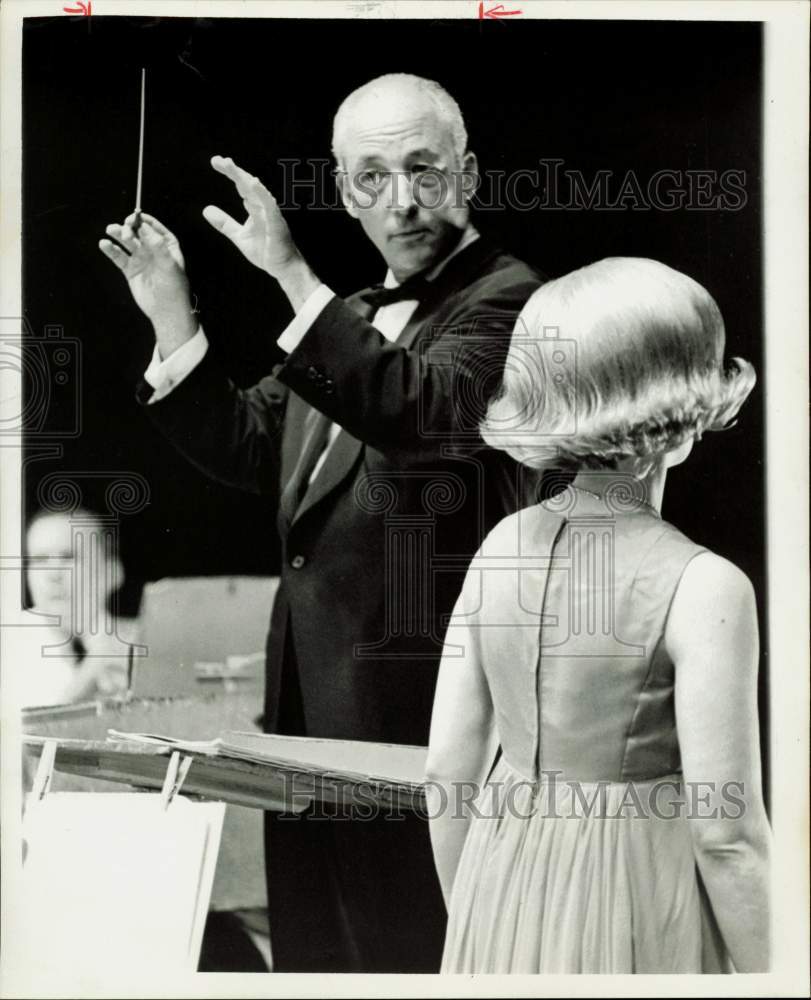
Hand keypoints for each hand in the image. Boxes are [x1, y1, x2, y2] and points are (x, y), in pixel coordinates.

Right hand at [99, 213, 195, 352]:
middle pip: (138, 232)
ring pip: (127, 242)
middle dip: (130, 227)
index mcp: (167, 246)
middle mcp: (153, 250)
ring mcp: (141, 259)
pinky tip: (104, 244)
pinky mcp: (130, 270)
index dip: (144, 220)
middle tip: (125, 229)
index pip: (154, 228)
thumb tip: (143, 227)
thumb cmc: (173, 288)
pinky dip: (111, 250)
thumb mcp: (169, 265)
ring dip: (118, 234)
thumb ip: (157, 245)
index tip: (135, 216)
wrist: (166, 311)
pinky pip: (119, 256)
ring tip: (110, 229)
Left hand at [203, 156, 301, 278]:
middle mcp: (263, 207)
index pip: (241, 185)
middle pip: (248, 184)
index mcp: (255, 207)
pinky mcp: (277, 224)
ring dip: (244, 178)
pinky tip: (253, 184)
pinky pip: (270, 207)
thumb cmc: (266, 251)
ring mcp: (271, 214)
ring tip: (231, 167)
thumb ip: (224, 223)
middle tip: (218, 160)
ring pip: (257, 191)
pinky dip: (262, 194)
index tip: (216, 161)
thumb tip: (206, 210)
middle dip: (233, 171)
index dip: (230, 173)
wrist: (284, 269)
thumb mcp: (239, 236)